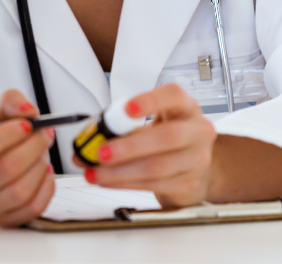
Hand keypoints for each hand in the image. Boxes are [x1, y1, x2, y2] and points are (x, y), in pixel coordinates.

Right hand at [0, 89, 55, 226]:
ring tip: (42, 152)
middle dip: (32, 147)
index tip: (27, 124)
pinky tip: (45, 171)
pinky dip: (46, 187)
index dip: (7, 135)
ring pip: (20, 191)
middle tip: (44, 133)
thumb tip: (28, 111)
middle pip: (4, 170)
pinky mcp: (6, 221)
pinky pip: (33, 208)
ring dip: (39, 166)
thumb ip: (11, 101)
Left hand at [79, 84, 216, 207]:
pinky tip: (109, 181)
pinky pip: (154, 185)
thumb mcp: (149, 124)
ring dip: (120, 172)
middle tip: (101, 153)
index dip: (150, 101)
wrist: (193, 169)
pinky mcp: (190, 185)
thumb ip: (120, 128)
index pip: (173, 96)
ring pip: (157, 167)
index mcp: (185, 107)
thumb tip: (84, 145)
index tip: (127, 108)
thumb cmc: (165, 141)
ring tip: (96, 173)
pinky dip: (126, 184)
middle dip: (129, 146)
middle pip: (167, 137)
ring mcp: (197, 160)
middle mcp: (197, 132)